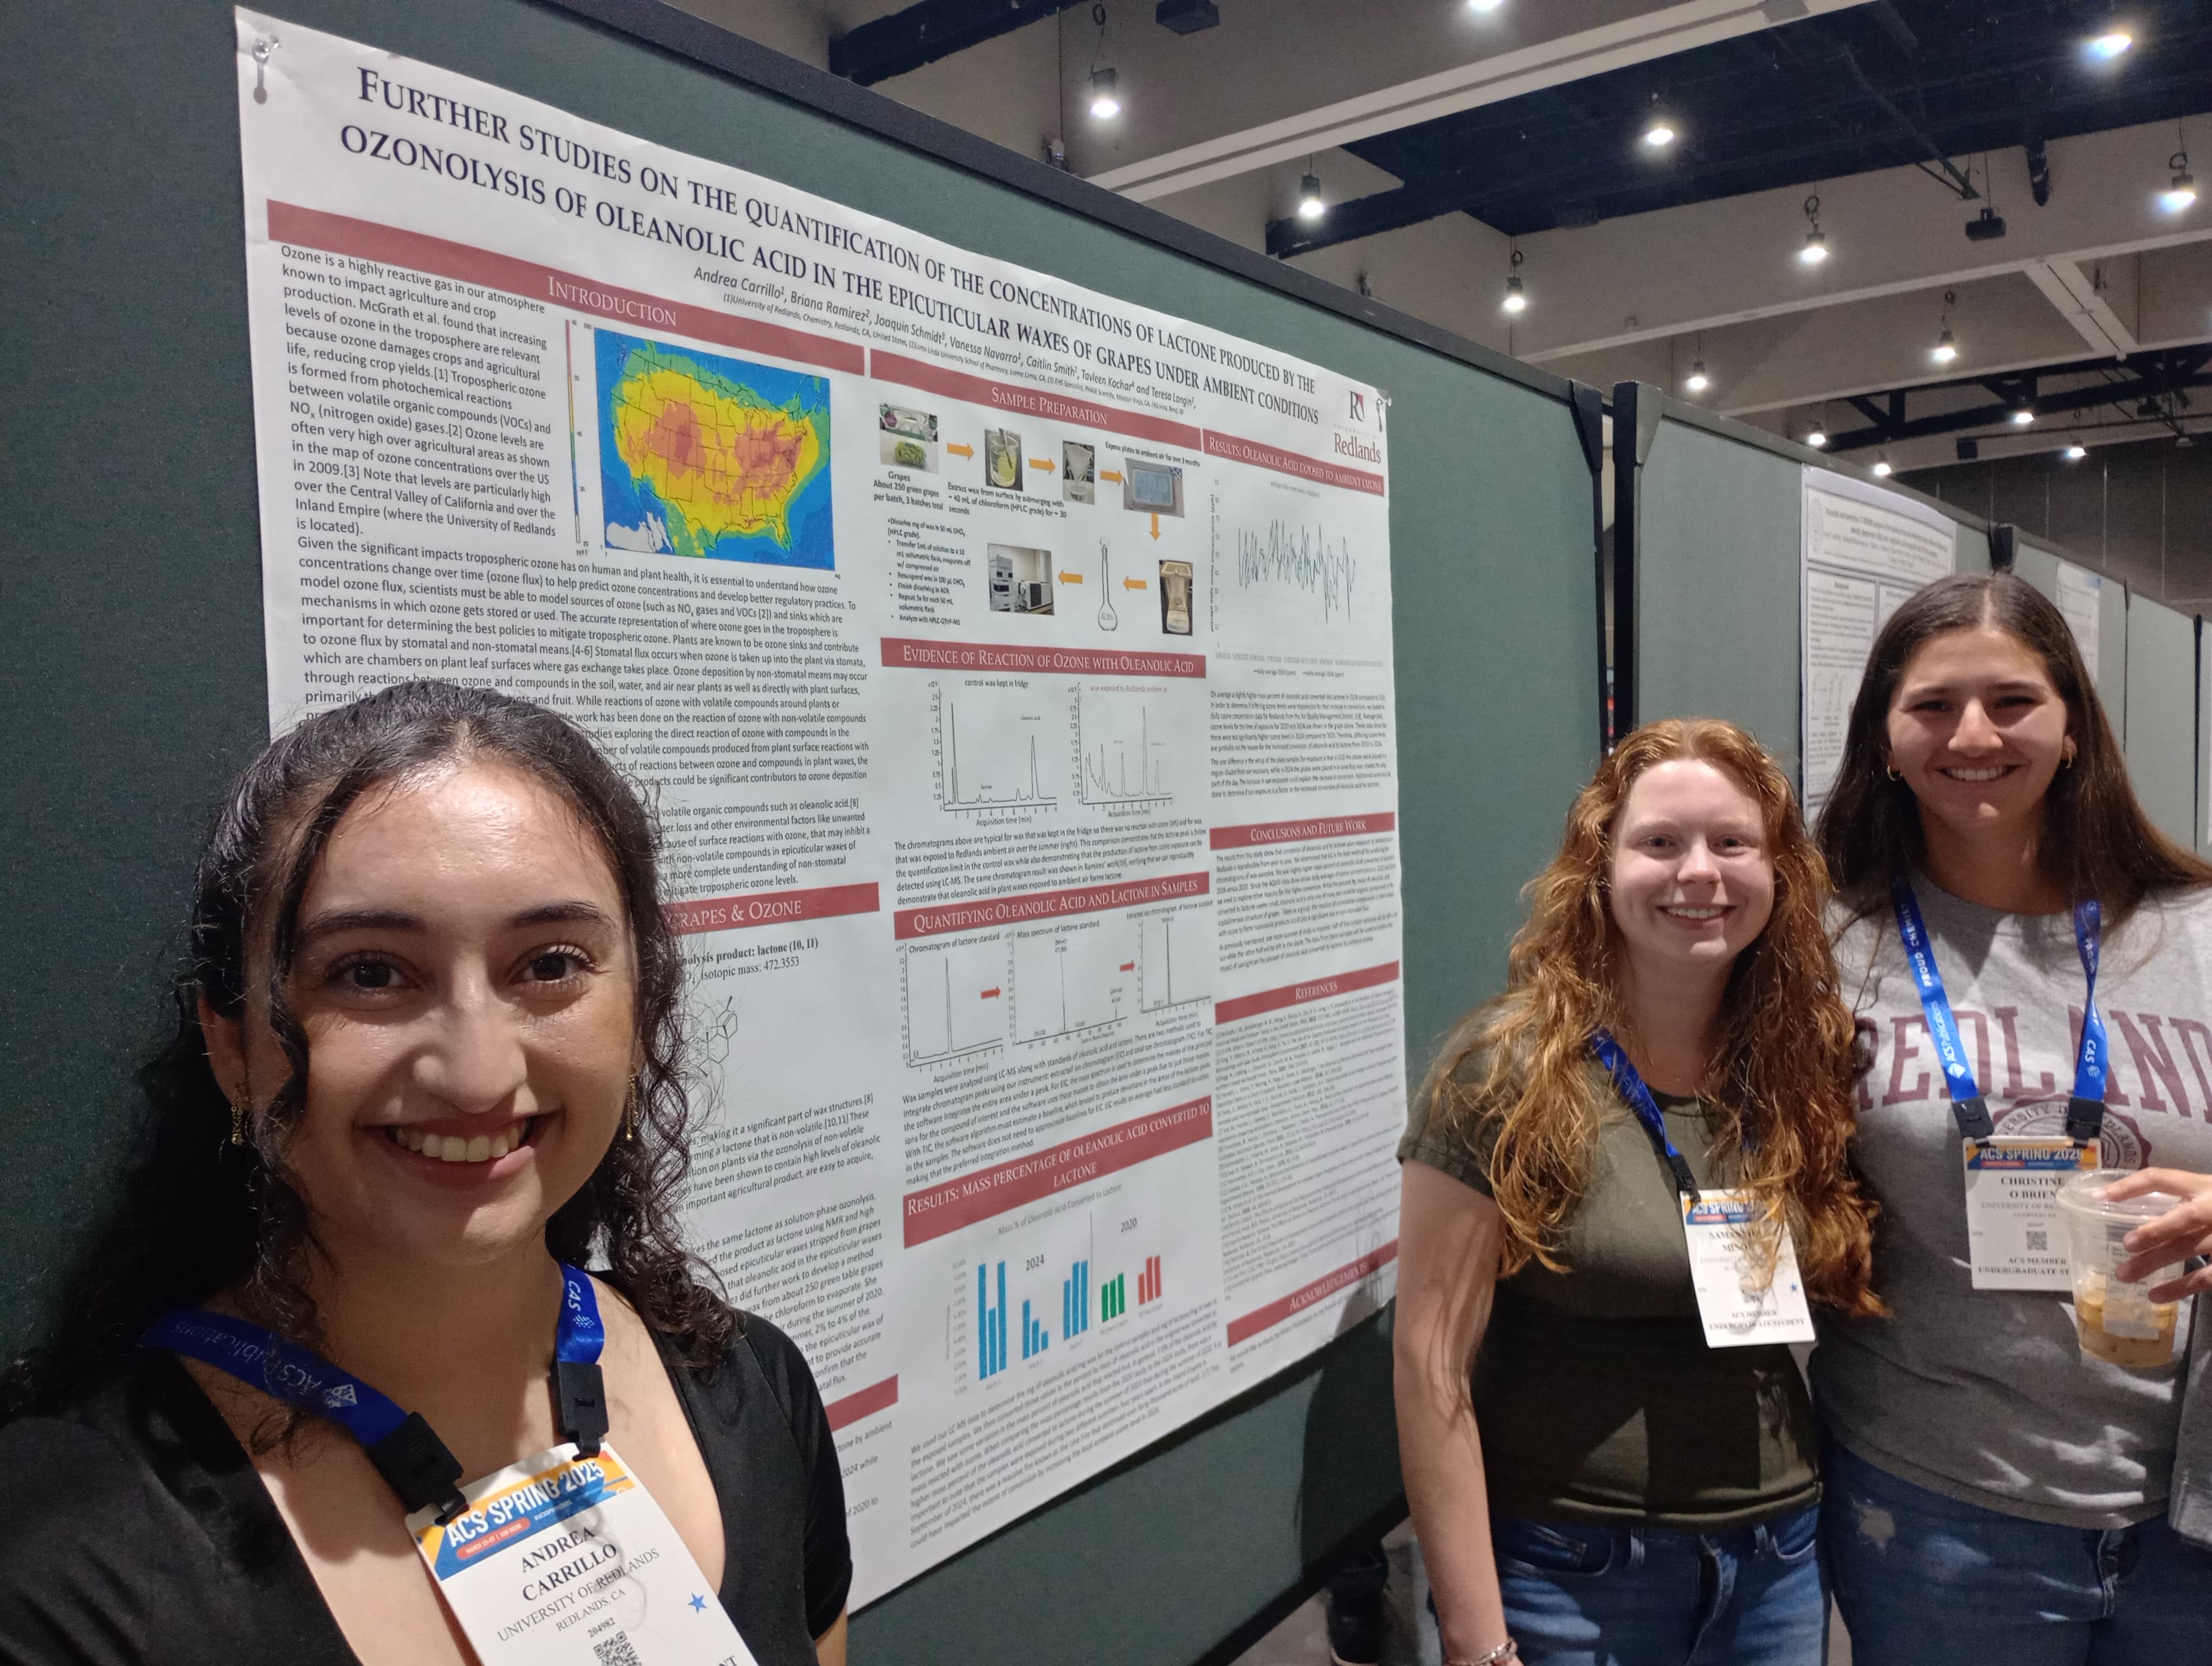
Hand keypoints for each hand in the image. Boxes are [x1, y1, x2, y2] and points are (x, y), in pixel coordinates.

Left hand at [2108, 1169, 2211, 1300]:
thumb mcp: (2208, 1192)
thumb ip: (2182, 1198)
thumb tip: (2129, 1206)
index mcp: (2203, 1185)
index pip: (2161, 1178)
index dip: (2129, 1186)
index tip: (2099, 1197)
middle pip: (2183, 1218)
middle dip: (2154, 1231)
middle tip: (2126, 1245)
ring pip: (2190, 1249)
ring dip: (2155, 1263)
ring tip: (2124, 1276)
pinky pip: (2206, 1277)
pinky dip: (2180, 1288)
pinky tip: (2156, 1296)